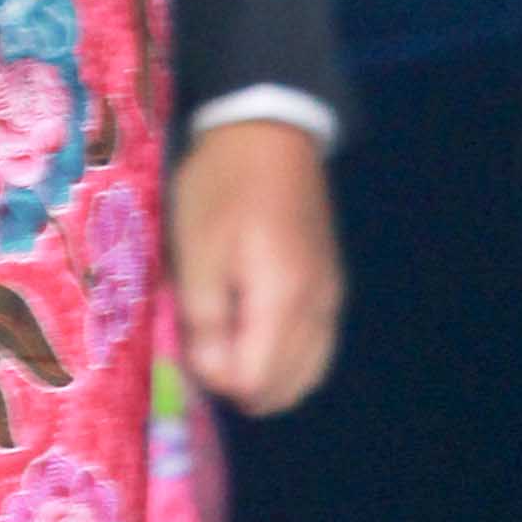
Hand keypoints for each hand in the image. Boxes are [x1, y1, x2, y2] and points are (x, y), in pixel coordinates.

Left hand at [166, 114, 345, 413]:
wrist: (268, 133)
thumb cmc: (220, 188)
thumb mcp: (195, 250)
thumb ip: (204, 319)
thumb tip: (215, 377)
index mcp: (283, 299)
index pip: (258, 382)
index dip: (217, 379)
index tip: (189, 345)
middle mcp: (318, 308)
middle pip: (287, 388)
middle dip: (241, 383)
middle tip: (204, 348)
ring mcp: (331, 299)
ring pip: (306, 374)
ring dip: (265, 376)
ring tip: (225, 341)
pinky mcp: (331, 287)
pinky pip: (316, 348)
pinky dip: (286, 358)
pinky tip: (254, 333)